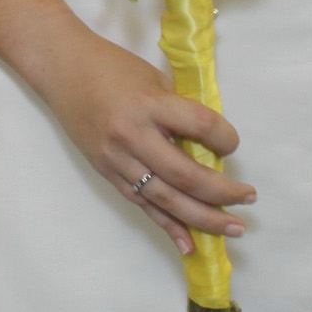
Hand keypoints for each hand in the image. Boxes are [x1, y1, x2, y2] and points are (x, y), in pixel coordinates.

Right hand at [41, 33, 252, 253]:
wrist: (62, 70)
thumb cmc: (112, 67)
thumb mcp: (153, 79)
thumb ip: (179, 111)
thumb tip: (208, 145)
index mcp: (149, 105)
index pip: (200, 127)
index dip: (225, 139)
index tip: (231, 144)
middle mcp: (133, 137)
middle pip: (186, 175)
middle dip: (223, 192)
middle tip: (248, 199)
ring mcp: (118, 160)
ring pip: (166, 199)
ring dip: (203, 217)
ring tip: (233, 228)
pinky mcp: (108, 174)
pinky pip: (142, 204)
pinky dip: (167, 226)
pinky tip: (189, 244)